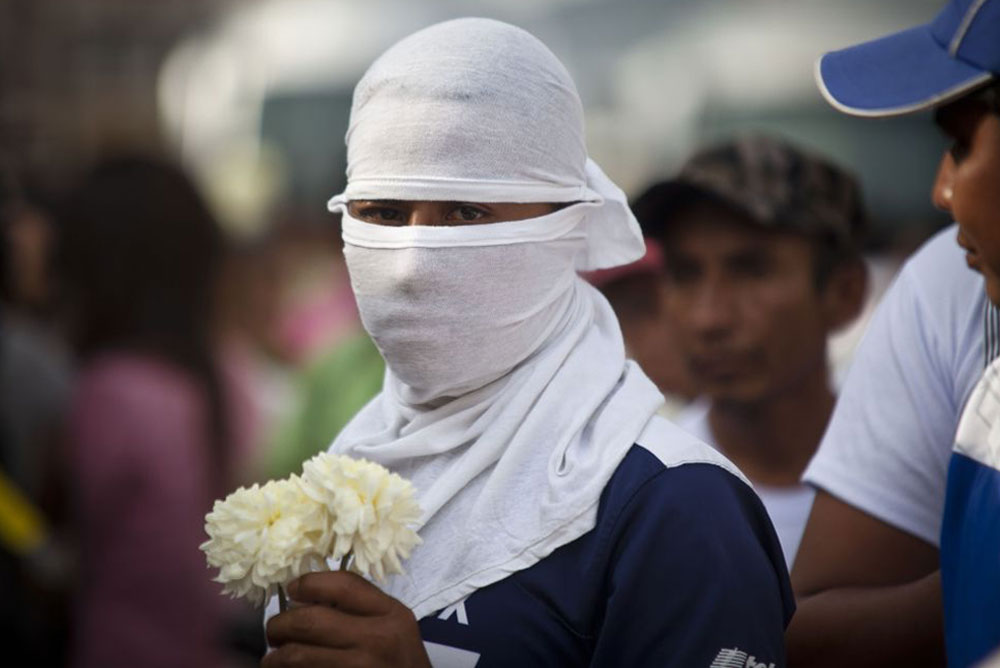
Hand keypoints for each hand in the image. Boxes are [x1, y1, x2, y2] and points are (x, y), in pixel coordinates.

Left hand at [263, 571, 430, 667]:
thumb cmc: (400, 662)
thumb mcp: (394, 627)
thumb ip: (362, 608)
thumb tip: (308, 598)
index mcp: (390, 614)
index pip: (342, 585)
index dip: (309, 583)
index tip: (292, 589)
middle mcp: (377, 639)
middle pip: (311, 620)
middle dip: (280, 624)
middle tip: (274, 631)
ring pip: (299, 655)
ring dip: (276, 657)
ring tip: (273, 659)